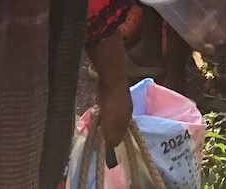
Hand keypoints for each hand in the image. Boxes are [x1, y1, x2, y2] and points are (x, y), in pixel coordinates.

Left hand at [88, 29, 131, 148]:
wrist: (111, 77)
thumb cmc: (112, 101)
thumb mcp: (112, 123)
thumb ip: (113, 136)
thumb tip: (113, 148)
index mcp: (128, 119)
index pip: (122, 135)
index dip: (114, 142)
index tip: (105, 147)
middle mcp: (126, 110)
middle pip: (118, 126)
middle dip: (110, 131)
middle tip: (100, 136)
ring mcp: (121, 101)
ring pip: (113, 116)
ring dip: (106, 122)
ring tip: (97, 125)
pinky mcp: (113, 93)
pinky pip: (109, 107)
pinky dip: (104, 112)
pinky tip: (98, 112)